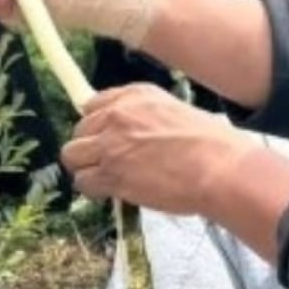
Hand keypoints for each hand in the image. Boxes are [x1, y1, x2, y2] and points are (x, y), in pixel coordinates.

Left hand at [62, 84, 253, 216]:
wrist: (217, 166)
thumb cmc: (209, 142)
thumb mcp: (173, 111)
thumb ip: (143, 116)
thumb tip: (127, 134)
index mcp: (135, 95)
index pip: (92, 105)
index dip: (97, 125)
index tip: (105, 138)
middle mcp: (118, 114)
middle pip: (78, 130)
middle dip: (90, 148)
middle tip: (109, 162)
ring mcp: (111, 144)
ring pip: (72, 156)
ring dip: (86, 168)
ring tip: (107, 178)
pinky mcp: (111, 174)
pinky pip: (83, 182)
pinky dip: (94, 190)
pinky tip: (112, 192)